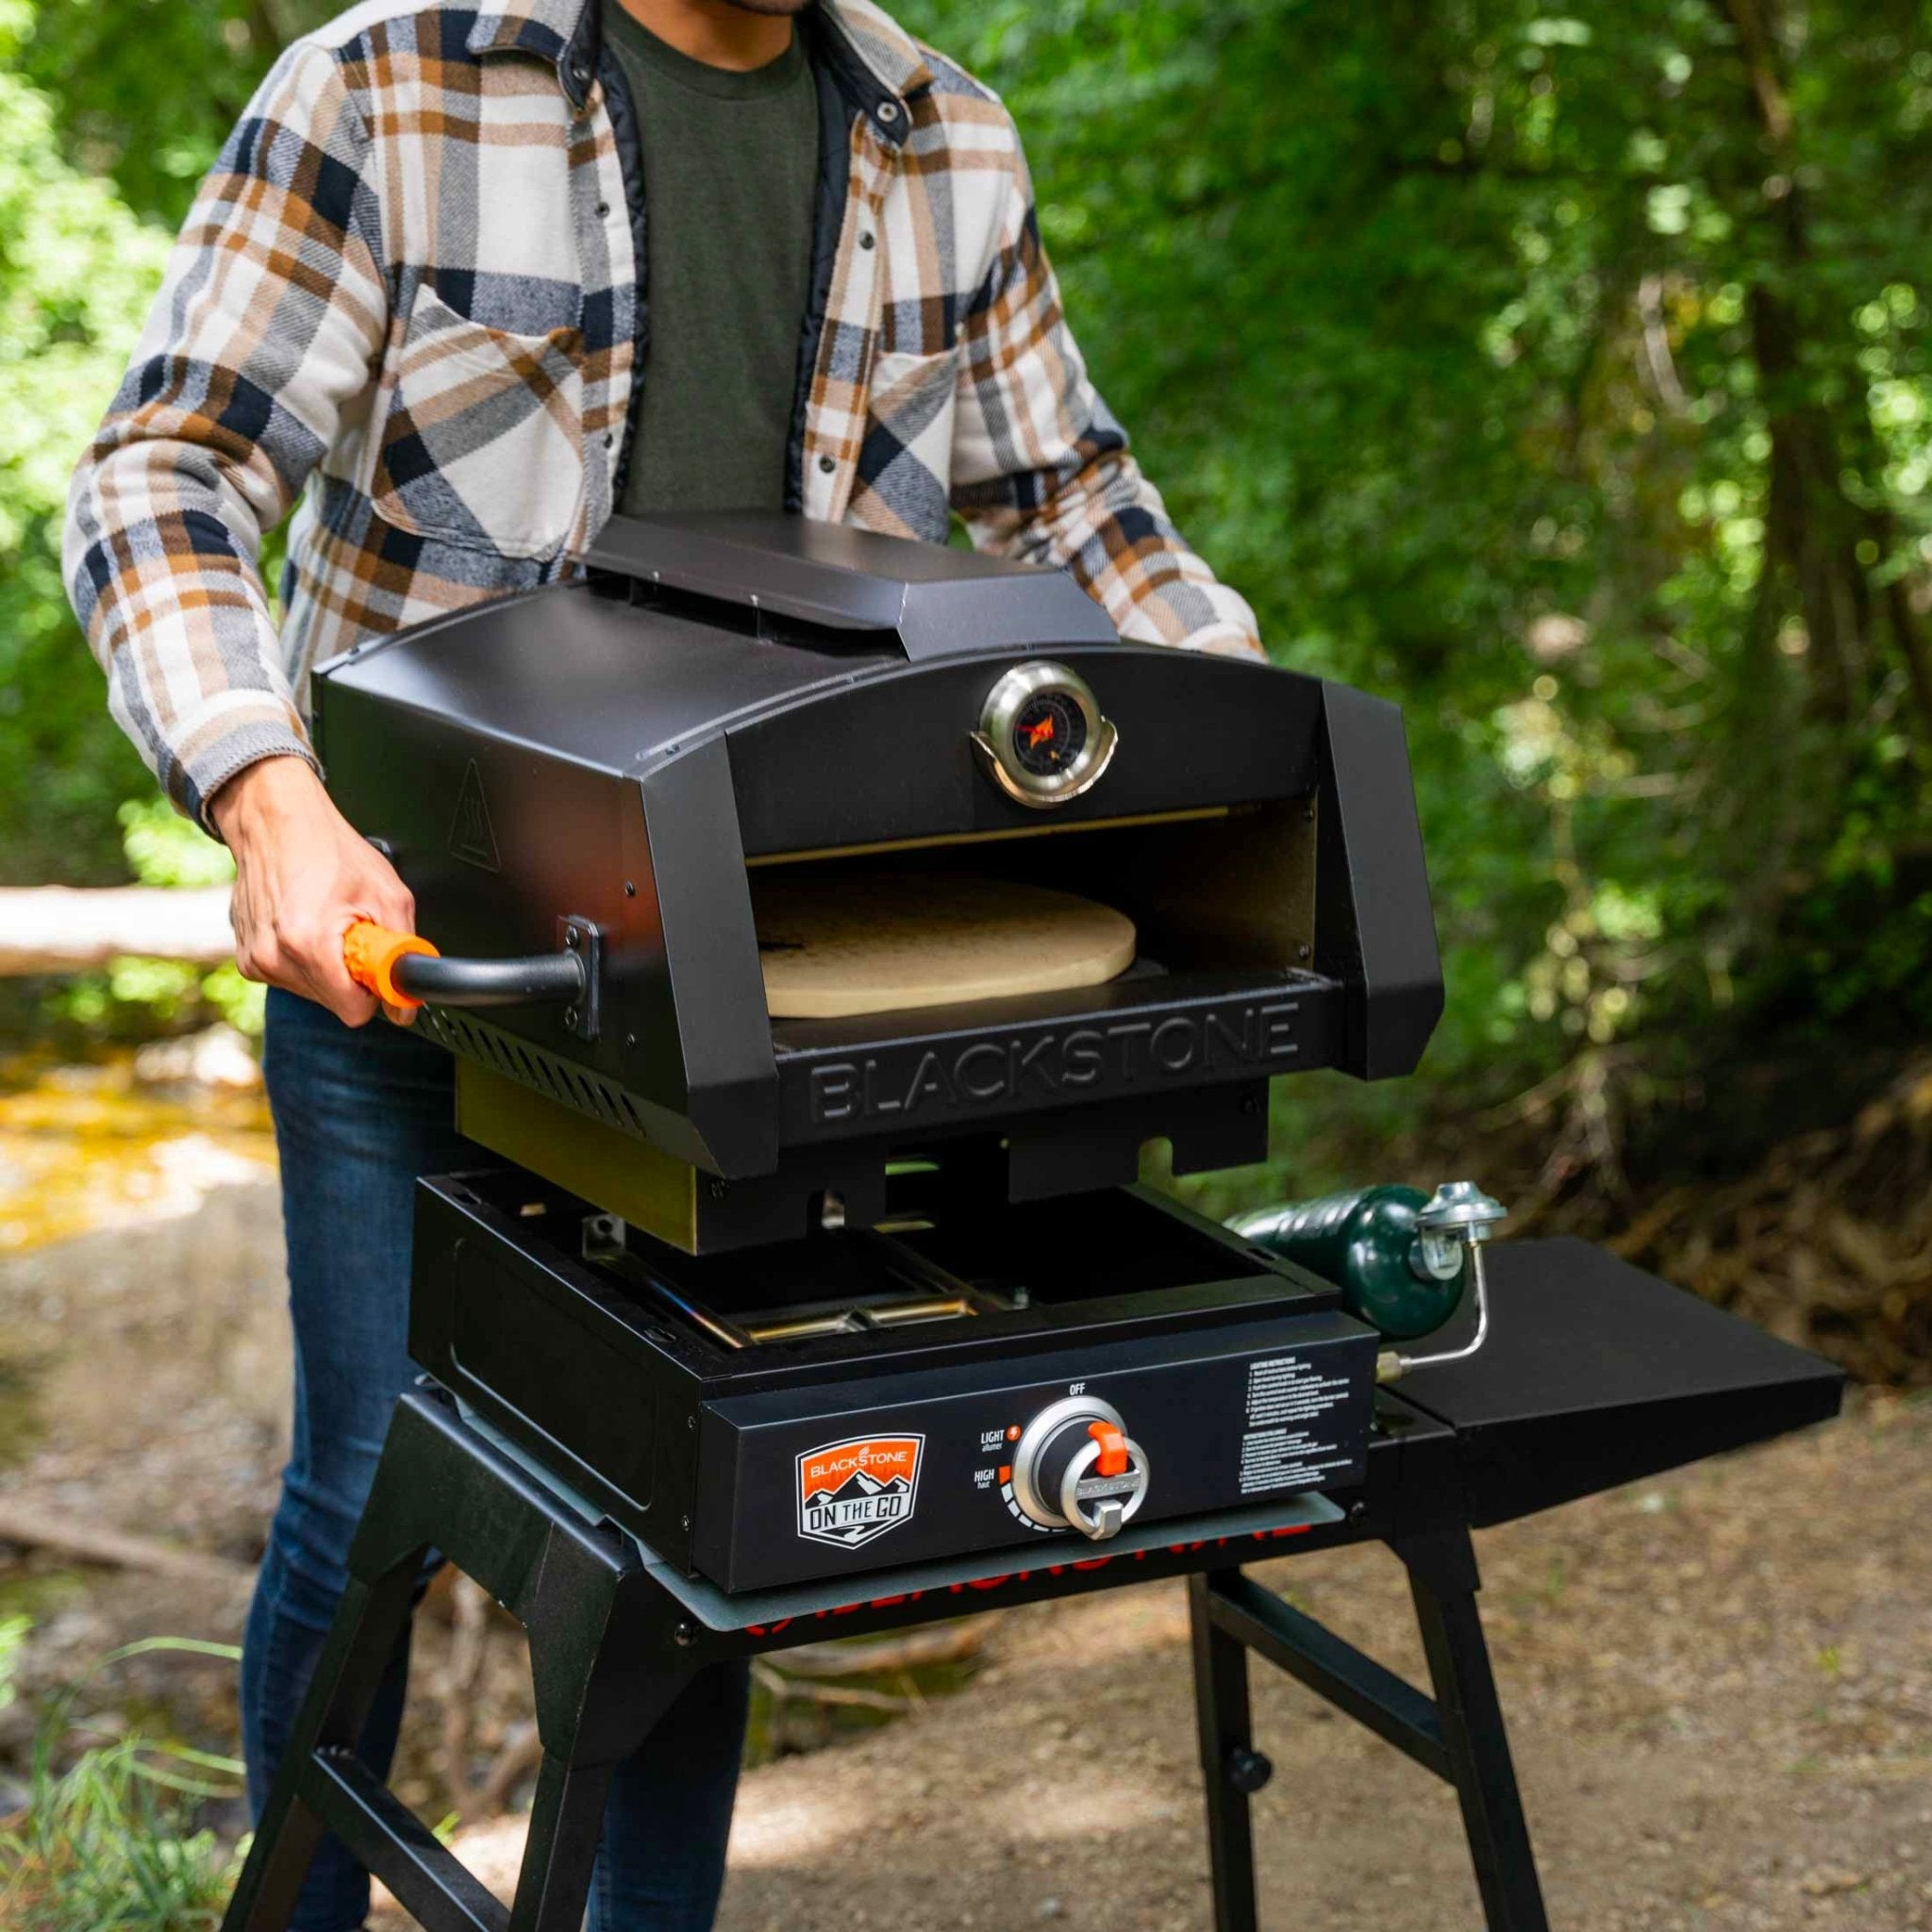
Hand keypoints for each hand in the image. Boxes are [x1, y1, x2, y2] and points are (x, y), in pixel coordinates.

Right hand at [211, 755, 416, 1026]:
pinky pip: (290, 978)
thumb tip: (405, 1000)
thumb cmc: (327, 848)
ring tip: (327, 923)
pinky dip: (304, 960)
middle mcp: (273, 957)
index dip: (375, 992)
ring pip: (312, 993)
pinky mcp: (246, 959)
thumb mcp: (388, 894)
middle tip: (352, 932)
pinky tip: (306, 925)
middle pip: (334, 1003)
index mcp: (307, 944)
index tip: (377, 966)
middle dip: (351, 975)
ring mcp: (255, 959)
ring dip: (328, 966)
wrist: (275, 822)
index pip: (353, 1012)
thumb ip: (403, 952)